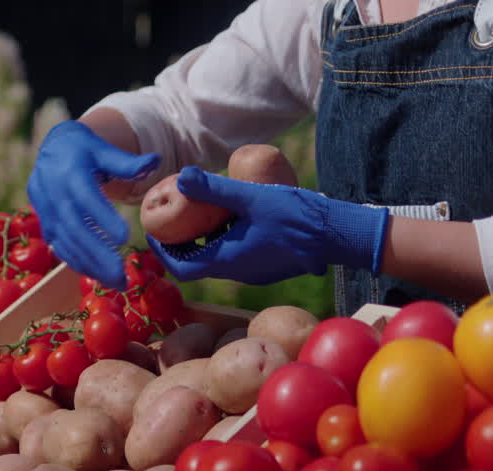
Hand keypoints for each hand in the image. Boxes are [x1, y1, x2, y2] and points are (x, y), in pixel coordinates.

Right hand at [27, 121, 159, 289]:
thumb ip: (127, 162)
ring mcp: (47, 213)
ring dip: (90, 265)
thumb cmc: (84, 151)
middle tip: (121, 275)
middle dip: (98, 254)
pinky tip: (99, 275)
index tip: (124, 238)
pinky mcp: (46, 226)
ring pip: (67, 244)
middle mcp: (54, 194)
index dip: (103, 219)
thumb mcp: (103, 150)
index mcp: (71, 173)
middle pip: (75, 229)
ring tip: (116, 282)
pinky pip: (61, 249)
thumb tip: (156, 160)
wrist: (51, 151)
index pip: (87, 198)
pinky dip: (79, 264)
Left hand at [147, 167, 389, 283]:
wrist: (338, 234)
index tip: (153, 232)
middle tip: (170, 221)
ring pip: (217, 261)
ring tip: (197, 215)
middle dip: (180, 245)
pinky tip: (230, 219)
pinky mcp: (268, 267)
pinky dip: (224, 243)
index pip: (181, 267)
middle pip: (196, 265)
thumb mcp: (251, 196)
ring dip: (204, 242)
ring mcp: (254, 273)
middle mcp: (237, 273)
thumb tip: (181, 176)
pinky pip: (236, 258)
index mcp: (227, 260)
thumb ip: (214, 188)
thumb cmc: (296, 215)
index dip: (163, 252)